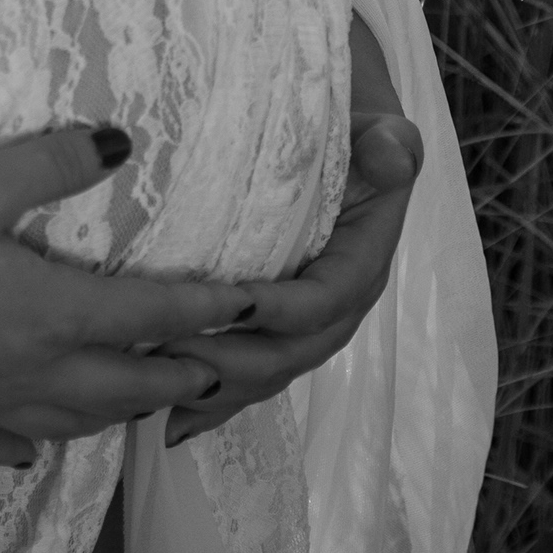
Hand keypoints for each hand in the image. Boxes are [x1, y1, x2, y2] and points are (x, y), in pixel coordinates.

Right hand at [0, 125, 258, 468]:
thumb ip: (54, 163)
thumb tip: (123, 142)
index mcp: (53, 314)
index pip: (151, 317)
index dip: (207, 311)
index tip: (256, 308)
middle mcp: (35, 372)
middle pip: (128, 384)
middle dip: (182, 378)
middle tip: (222, 370)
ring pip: (79, 421)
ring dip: (125, 411)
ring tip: (152, 404)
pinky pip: (4, 445)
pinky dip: (33, 445)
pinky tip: (35, 448)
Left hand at [157, 113, 423, 446]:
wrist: (339, 140)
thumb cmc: (349, 131)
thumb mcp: (375, 127)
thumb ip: (388, 142)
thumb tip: (392, 155)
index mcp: (362, 265)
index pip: (325, 300)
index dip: (282, 309)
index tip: (233, 303)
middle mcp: (337, 307)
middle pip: (291, 353)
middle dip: (234, 362)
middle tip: (172, 352)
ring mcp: (305, 326)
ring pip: (266, 374)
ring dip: (216, 390)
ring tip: (160, 394)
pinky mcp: (275, 331)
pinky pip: (250, 376)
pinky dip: (214, 403)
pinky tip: (173, 425)